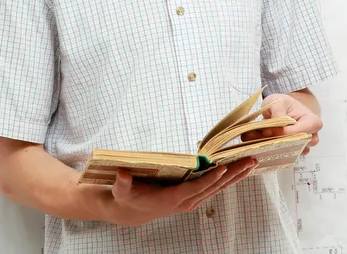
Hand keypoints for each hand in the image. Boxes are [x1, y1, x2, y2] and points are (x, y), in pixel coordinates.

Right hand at [108, 157, 257, 226]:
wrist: (132, 211)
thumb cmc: (128, 197)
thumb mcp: (122, 191)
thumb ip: (122, 183)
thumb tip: (122, 173)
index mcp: (171, 199)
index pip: (195, 188)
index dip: (209, 180)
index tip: (224, 168)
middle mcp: (185, 201)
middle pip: (213, 187)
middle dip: (232, 174)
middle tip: (249, 162)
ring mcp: (191, 200)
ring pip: (217, 188)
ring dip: (235, 176)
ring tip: (251, 164)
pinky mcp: (192, 197)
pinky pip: (213, 187)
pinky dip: (227, 178)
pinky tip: (238, 170)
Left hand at [242, 93, 322, 155]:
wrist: (284, 107)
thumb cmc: (284, 103)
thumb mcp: (279, 102)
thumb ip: (277, 113)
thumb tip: (272, 130)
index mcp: (313, 123)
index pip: (299, 133)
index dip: (283, 133)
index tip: (267, 130)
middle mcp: (311, 137)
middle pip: (295, 145)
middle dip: (275, 142)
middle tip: (258, 139)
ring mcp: (303, 146)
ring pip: (287, 152)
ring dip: (270, 147)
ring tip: (254, 140)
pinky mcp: (292, 152)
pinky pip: (282, 154)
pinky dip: (269, 149)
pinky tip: (257, 143)